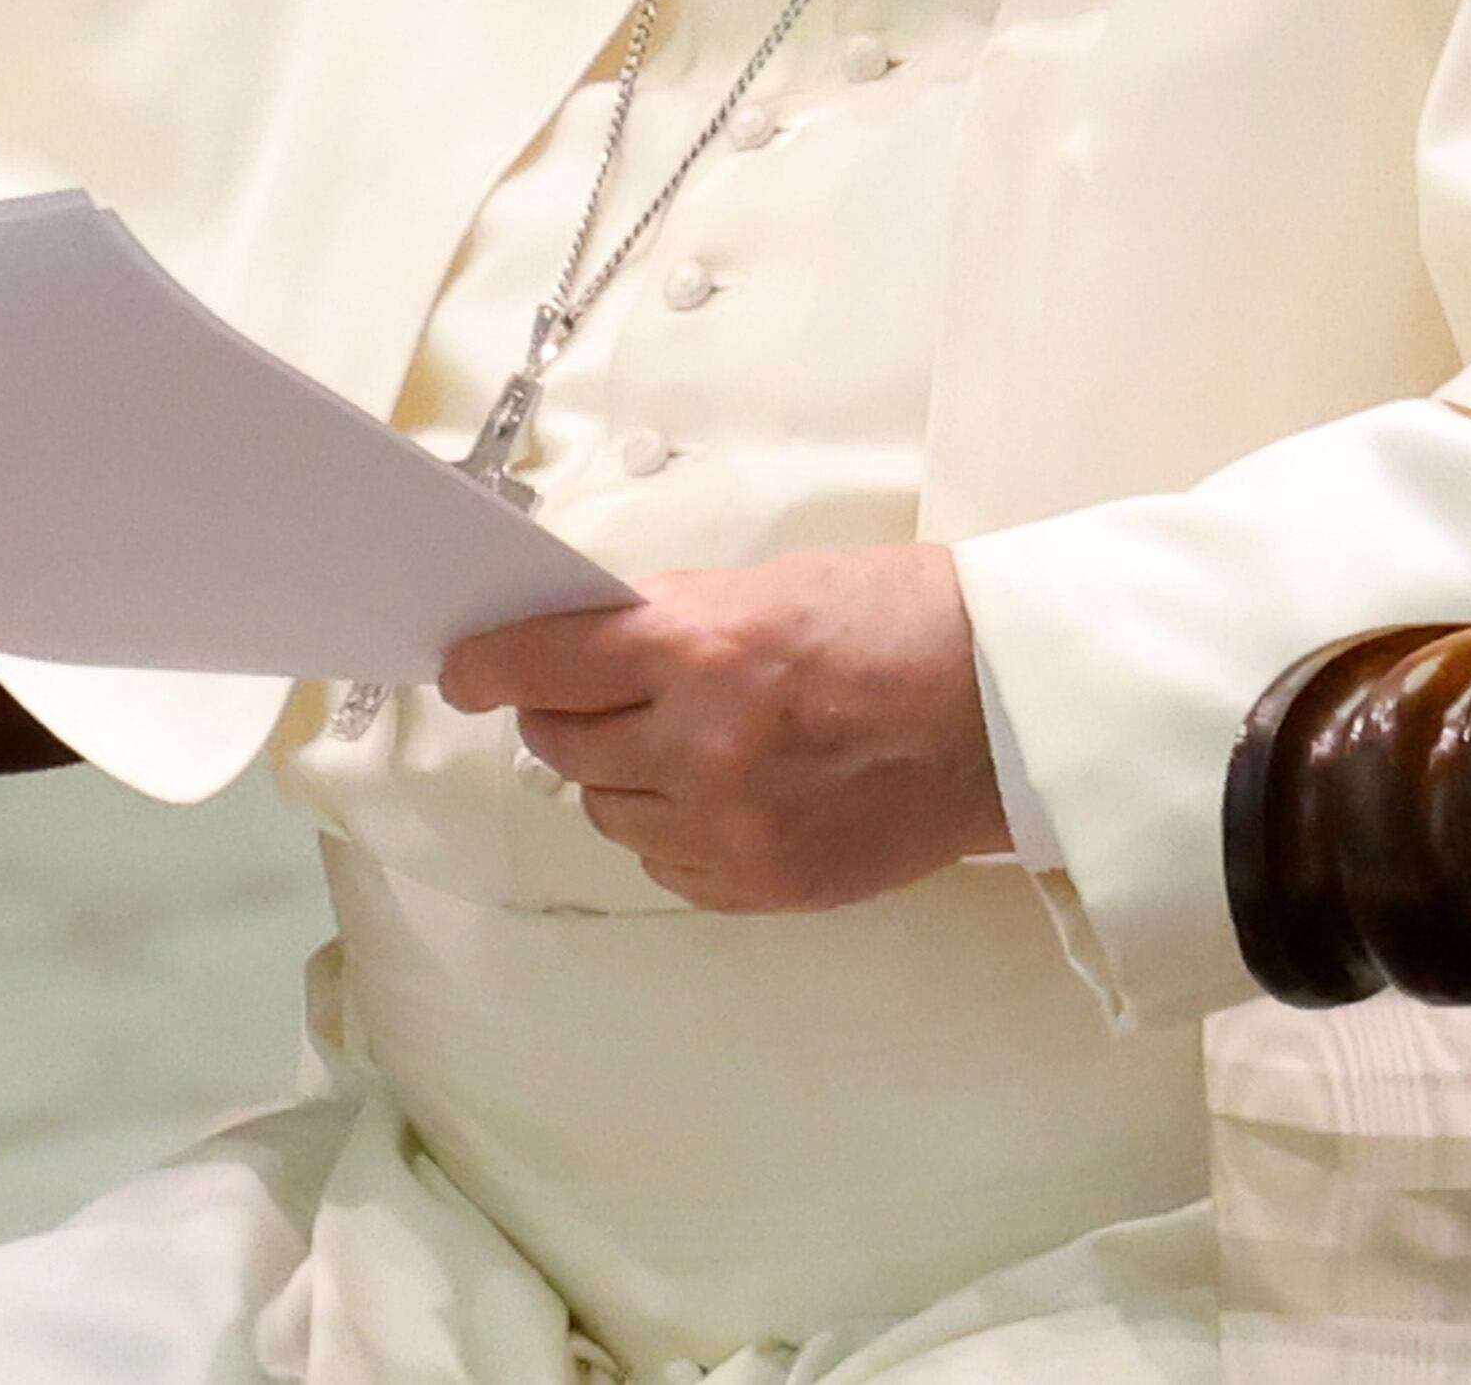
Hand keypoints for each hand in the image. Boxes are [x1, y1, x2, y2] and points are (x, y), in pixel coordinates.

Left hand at [438, 542, 1009, 913]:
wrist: (1010, 713)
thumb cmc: (906, 624)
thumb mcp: (773, 585)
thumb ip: (673, 620)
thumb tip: (586, 646)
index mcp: (702, 648)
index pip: (542, 663)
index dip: (486, 666)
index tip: (460, 670)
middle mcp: (702, 744)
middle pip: (563, 744)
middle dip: (570, 714)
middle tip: (607, 693)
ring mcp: (731, 826)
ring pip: (605, 810)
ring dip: (622, 774)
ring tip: (690, 742)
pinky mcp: (761, 884)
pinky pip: (664, 861)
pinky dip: (673, 827)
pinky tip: (727, 791)